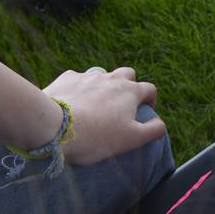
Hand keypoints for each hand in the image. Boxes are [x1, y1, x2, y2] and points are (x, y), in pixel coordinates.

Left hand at [43, 67, 164, 164]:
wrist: (53, 126)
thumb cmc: (96, 136)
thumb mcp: (131, 139)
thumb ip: (152, 130)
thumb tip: (161, 124)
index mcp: (131, 92)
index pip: (149, 89)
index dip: (150, 100)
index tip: (145, 111)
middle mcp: (112, 78)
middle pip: (128, 74)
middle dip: (129, 85)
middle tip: (121, 104)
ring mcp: (89, 76)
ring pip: (103, 76)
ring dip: (104, 86)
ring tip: (95, 104)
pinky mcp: (68, 78)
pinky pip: (78, 78)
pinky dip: (80, 88)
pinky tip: (73, 101)